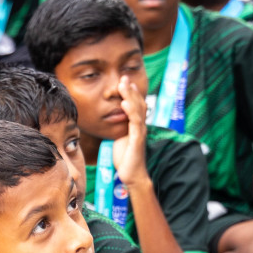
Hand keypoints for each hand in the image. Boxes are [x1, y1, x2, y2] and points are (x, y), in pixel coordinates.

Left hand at [111, 75, 150, 191]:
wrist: (132, 175)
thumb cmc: (125, 158)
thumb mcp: (120, 139)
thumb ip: (119, 128)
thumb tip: (112, 120)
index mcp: (136, 125)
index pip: (135, 105)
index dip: (130, 93)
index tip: (124, 81)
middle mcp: (140, 126)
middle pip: (138, 103)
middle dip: (130, 90)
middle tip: (124, 77)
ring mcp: (140, 132)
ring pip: (137, 110)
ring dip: (130, 96)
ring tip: (124, 85)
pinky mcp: (137, 139)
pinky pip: (135, 123)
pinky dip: (130, 111)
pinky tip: (124, 103)